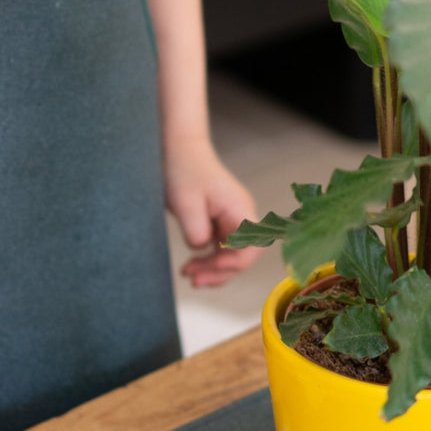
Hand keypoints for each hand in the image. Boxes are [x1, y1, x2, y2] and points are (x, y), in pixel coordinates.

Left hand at [165, 138, 262, 287]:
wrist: (179, 149)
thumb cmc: (183, 170)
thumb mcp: (185, 202)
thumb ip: (196, 230)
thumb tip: (202, 248)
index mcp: (240, 209)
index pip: (251, 247)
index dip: (233, 263)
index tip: (209, 266)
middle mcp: (242, 215)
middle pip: (243, 256)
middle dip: (220, 272)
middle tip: (194, 280)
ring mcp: (233, 219)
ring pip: (232, 255)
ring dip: (213, 269)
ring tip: (188, 274)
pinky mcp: (222, 222)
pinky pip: (222, 248)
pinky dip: (209, 260)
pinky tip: (192, 265)